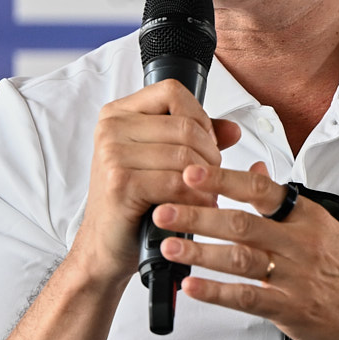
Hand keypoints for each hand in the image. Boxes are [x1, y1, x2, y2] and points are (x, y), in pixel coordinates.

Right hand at [71, 81, 241, 281]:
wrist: (105, 247)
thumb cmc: (132, 204)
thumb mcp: (162, 162)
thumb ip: (197, 139)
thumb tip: (233, 129)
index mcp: (118, 114)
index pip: (173, 92)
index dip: (200, 117)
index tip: (207, 143)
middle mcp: (111, 128)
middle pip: (185, 126)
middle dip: (210, 155)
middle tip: (210, 178)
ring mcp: (112, 154)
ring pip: (185, 156)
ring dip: (206, 180)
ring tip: (204, 194)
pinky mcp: (120, 183)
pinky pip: (177, 183)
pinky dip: (196, 198)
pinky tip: (197, 207)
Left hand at [154, 163, 338, 339]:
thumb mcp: (324, 229)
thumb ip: (285, 204)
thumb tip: (256, 173)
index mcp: (308, 217)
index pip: (262, 191)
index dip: (224, 181)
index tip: (192, 172)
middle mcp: (302, 243)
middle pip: (242, 223)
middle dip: (198, 215)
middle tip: (164, 211)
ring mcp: (297, 277)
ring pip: (240, 258)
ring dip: (200, 251)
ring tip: (169, 248)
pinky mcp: (292, 309)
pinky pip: (248, 298)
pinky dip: (217, 292)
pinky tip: (193, 287)